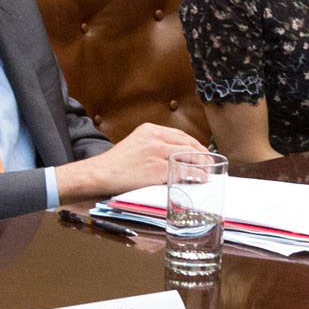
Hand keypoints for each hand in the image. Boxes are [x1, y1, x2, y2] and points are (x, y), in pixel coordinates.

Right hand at [62, 123, 206, 205]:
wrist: (99, 174)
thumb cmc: (115, 164)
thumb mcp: (134, 144)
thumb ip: (152, 145)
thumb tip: (172, 156)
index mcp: (149, 129)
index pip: (180, 134)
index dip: (194, 144)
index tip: (201, 152)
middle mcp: (155, 138)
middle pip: (188, 143)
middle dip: (202, 154)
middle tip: (208, 164)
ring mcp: (157, 153)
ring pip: (189, 156)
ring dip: (202, 165)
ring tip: (207, 172)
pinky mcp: (157, 169)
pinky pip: (184, 171)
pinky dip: (196, 175)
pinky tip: (200, 179)